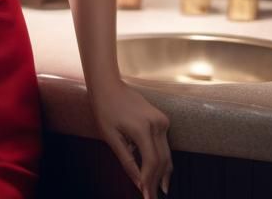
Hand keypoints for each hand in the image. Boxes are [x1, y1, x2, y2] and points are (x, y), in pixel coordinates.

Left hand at [90, 80, 172, 198]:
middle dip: (157, 181)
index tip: (147, 196)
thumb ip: (126, 160)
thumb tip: (138, 183)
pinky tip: (156, 171)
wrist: (109, 84)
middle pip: (162, 159)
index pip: (152, 162)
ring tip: (159, 189)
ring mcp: (161, 120)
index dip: (150, 181)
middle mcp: (157, 124)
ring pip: (166, 153)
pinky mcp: (162, 119)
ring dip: (162, 172)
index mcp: (143, 127)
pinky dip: (161, 158)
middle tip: (152, 197)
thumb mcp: (110, 136)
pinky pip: (164, 144)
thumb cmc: (105, 109)